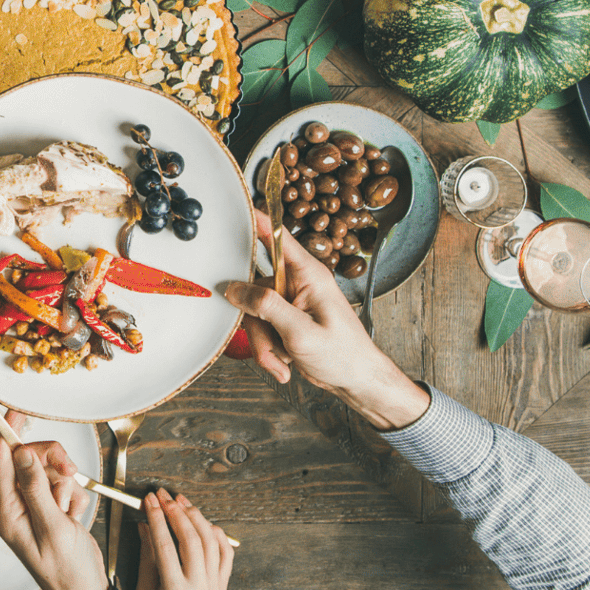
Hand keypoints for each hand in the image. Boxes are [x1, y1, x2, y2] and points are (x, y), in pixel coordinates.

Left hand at [0, 410, 104, 589]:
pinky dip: (73, 494)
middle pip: (29, 459)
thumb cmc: (66, 570)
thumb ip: (36, 489)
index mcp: (6, 510)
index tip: (16, 410)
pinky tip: (74, 515)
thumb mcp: (52, 528)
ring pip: (48, 469)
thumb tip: (22, 453)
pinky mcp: (52, 506)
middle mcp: (17, 504)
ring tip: (69, 510)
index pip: (1, 459)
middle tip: (68, 471)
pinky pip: (63, 483)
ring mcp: (34, 505)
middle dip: (51, 461)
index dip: (7, 432)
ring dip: (65, 483)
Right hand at [135, 491, 232, 589]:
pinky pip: (226, 554)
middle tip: (165, 497)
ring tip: (183, 503)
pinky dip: (217, 535)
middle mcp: (199, 588)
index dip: (156, 518)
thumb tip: (144, 527)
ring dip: (196, 517)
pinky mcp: (224, 587)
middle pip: (190, 539)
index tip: (150, 501)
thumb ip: (147, 558)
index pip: (165, 545)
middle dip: (176, 512)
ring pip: (210, 542)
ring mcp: (215, 587)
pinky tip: (206, 523)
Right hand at [226, 209, 429, 429]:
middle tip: (270, 346)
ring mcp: (291, 300)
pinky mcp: (286, 317)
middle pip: (255, 288)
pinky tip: (284, 362)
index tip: (234, 208)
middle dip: (257, 322)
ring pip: (255, 312)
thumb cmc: (344, 355)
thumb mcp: (301, 333)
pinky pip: (261, 326)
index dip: (255, 220)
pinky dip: (268, 348)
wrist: (355, 380)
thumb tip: (235, 289)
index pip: (277, 236)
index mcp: (309, 274)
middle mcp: (298, 282)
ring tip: (281, 360)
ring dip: (263, 342)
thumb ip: (267, 307)